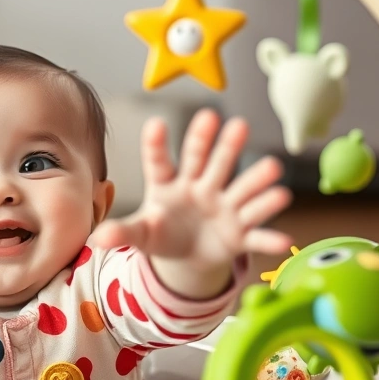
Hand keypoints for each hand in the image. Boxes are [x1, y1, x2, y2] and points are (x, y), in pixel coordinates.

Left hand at [93, 109, 292, 267]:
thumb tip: (96, 240)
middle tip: (236, 124)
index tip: (156, 124)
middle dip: (223, 145)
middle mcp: (200, 188)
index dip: (157, 144)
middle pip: (210, 163)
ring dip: (256, 181)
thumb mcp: (140, 233)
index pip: (160, 161)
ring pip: (240, 190)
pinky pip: (255, 234)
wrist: (186, 254)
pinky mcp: (238, 234)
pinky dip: (269, 238)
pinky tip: (283, 239)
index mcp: (168, 184)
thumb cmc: (162, 232)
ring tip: (273, 167)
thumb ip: (122, 232)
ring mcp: (222, 208)